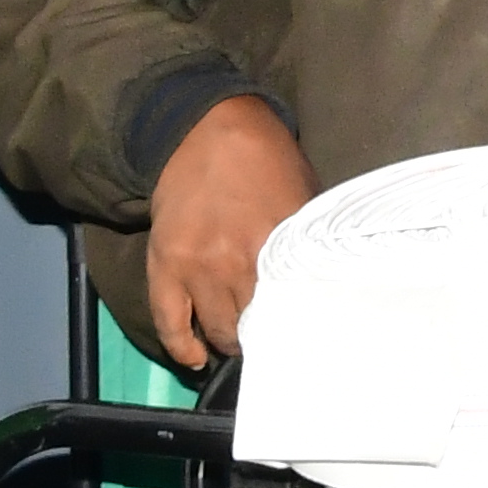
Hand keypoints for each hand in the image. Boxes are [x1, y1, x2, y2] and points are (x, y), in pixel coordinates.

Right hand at [137, 96, 314, 373]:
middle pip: (259, 326)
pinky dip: (182, 348)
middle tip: (274, 339)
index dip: (302, 328)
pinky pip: (170, 323)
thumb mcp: (304, 197)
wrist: (205, 128)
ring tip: (242, 342)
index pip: (297, 307)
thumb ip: (306, 245)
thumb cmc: (268, 160)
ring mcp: (199, 267)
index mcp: (282, 244)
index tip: (307, 337)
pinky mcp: (166, 264)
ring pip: (220, 331)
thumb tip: (321, 284)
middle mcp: (241, 262)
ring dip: (232, 342)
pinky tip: (196, 359)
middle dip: (268, 336)